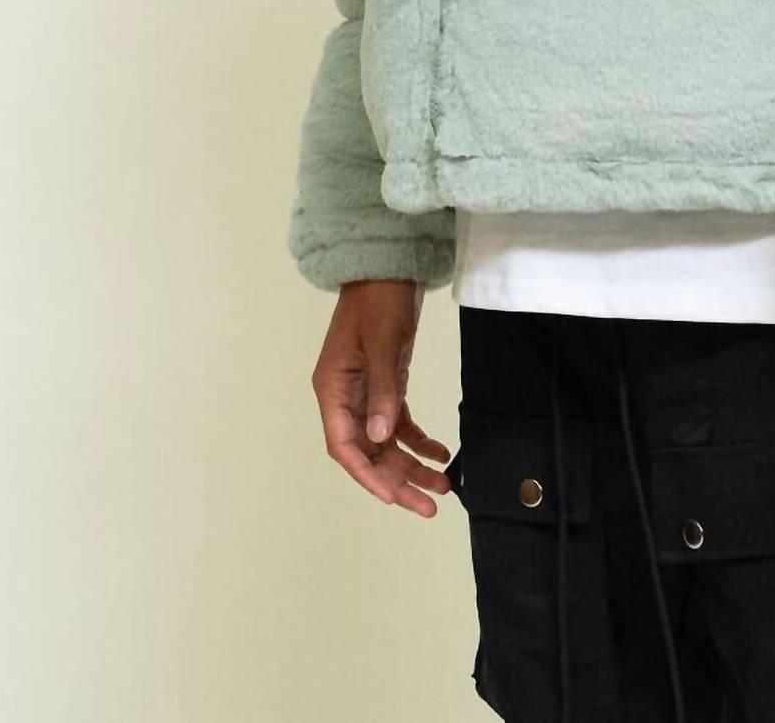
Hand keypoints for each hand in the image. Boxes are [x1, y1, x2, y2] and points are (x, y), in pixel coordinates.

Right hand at [310, 278, 451, 515]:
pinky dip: (418, 440)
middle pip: (368, 452)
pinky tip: (441, 453)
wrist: (388, 268)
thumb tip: (380, 437)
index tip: (394, 498)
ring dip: (411, 466)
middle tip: (429, 506)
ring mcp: (364, 392)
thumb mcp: (382, 344)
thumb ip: (383, 390)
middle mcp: (344, 397)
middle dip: (397, 482)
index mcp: (332, 389)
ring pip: (385, 443)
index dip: (368, 476)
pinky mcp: (386, 384)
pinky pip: (399, 422)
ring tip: (442, 487)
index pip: (345, 446)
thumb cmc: (379, 300)